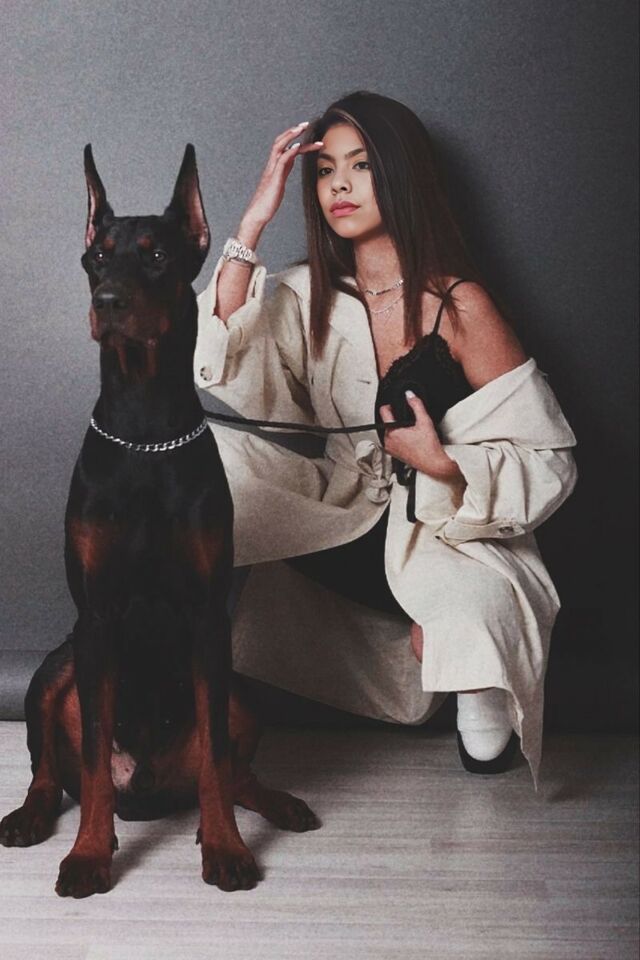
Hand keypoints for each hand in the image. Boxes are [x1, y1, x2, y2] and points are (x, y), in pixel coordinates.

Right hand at [239, 122, 323, 239]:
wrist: (257, 215)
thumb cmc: (267, 203)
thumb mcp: (279, 183)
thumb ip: (283, 172)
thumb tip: (290, 163)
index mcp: (275, 167)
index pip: (285, 147)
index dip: (295, 139)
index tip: (307, 133)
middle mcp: (272, 166)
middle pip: (280, 142)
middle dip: (293, 131)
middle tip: (306, 123)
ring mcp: (272, 171)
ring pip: (280, 147)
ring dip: (292, 136)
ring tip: (303, 128)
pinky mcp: (274, 179)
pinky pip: (281, 161)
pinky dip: (289, 151)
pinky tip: (297, 146)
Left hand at [379, 391, 464, 482]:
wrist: (434, 464)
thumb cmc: (429, 448)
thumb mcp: (424, 421)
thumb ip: (416, 405)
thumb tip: (409, 394)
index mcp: (392, 432)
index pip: (384, 411)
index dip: (391, 405)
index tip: (399, 405)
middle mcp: (388, 441)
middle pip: (387, 421)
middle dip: (397, 418)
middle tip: (410, 420)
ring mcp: (390, 448)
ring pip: (390, 430)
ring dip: (398, 427)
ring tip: (411, 430)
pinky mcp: (394, 454)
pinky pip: (392, 440)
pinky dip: (399, 437)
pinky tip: (411, 438)